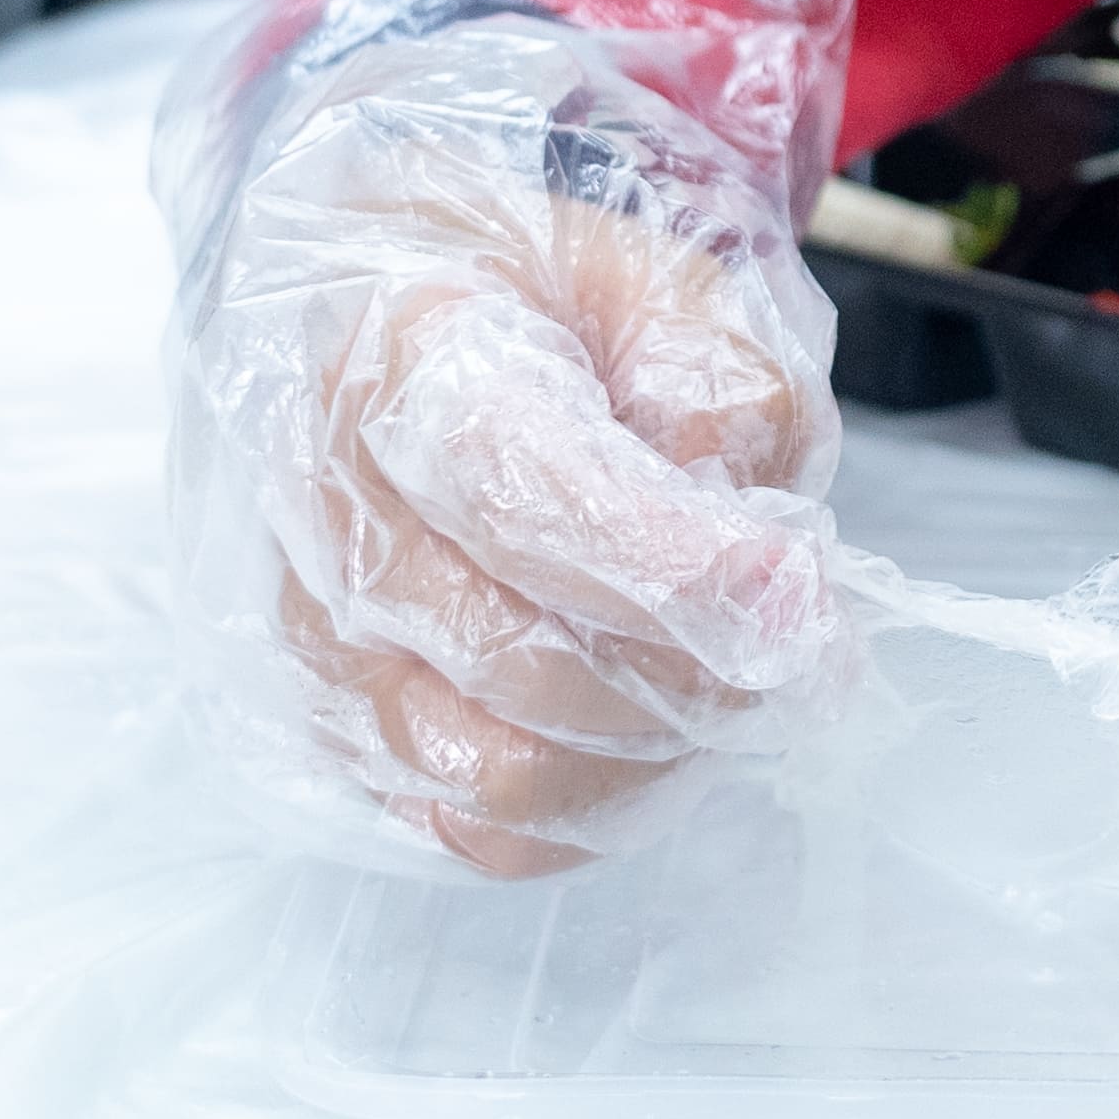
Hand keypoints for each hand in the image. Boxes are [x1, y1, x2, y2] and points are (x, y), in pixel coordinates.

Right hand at [192, 41, 853, 876]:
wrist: (433, 315)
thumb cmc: (563, 306)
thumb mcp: (675, 290)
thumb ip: (722, 402)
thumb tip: (751, 578)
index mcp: (403, 354)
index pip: (512, 489)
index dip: (661, 563)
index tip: (786, 582)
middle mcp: (331, 504)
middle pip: (521, 660)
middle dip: (695, 670)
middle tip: (797, 634)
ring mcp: (321, 629)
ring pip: (506, 770)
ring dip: (658, 745)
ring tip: (733, 672)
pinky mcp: (344, 724)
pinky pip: (484, 828)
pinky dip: (599, 800)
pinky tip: (657, 720)